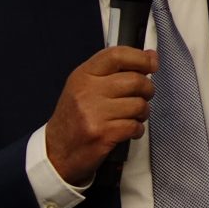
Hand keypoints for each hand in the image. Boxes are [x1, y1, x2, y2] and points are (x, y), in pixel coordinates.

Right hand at [44, 47, 157, 183]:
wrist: (57, 152)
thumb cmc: (74, 118)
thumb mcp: (84, 87)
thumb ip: (113, 72)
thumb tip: (149, 56)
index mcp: (83, 75)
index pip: (117, 55)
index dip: (140, 58)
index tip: (151, 63)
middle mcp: (87, 91)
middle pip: (135, 80)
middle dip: (147, 89)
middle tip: (143, 96)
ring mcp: (94, 113)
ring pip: (139, 104)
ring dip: (143, 112)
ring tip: (134, 116)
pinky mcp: (102, 134)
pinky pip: (134, 126)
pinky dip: (137, 129)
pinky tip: (129, 130)